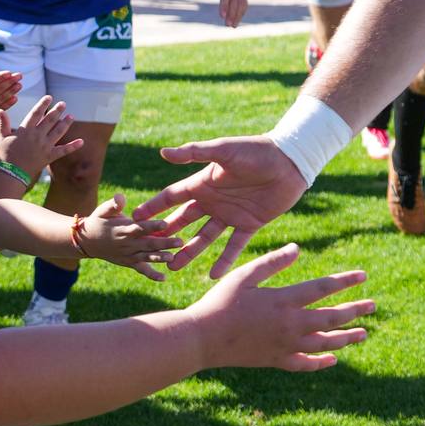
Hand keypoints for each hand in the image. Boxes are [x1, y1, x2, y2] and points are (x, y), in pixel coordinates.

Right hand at [0, 95, 77, 176]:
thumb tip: (0, 109)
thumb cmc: (5, 154)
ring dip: (66, 123)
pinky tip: (81, 141)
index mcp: (25, 130)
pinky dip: (73, 146)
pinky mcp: (50, 156)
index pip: (36, 113)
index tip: (49, 97)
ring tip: (71, 116)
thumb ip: (2, 123)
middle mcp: (37, 136)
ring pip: (58, 132)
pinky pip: (64, 150)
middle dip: (57, 111)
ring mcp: (45, 146)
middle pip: (50, 120)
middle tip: (63, 104)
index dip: (43, 104)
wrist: (12, 173)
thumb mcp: (1, 137)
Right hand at [72, 196, 177, 278]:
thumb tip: (120, 197)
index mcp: (123, 229)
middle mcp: (127, 244)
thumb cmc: (99, 221)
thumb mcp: (103, 211)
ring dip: (160, 258)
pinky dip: (152, 275)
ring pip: (146, 257)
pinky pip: (141, 270)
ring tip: (172, 258)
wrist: (87, 241)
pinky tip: (164, 278)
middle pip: (148, 243)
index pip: (140, 227)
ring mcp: (128, 255)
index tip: (165, 224)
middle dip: (164, 243)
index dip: (152, 226)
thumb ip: (113, 205)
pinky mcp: (129, 262)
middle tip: (180, 241)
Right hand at [137, 135, 305, 274]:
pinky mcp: (250, 224)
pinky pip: (234, 245)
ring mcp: (230, 214)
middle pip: (184, 221)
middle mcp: (213, 200)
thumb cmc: (256, 150)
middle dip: (167, 235)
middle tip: (148, 250)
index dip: (153, 208)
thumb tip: (163, 152)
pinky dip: (225, 260)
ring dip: (189, 252)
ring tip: (173, 267)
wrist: (290, 161)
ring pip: (204, 238)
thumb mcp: (224, 150)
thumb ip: (195, 153)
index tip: (133, 221)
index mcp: (203, 183)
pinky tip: (213, 275)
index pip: (171, 198)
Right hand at [185, 243, 373, 370]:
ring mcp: (285, 345)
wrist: (201, 339)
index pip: (323, 288)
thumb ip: (272, 262)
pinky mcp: (276, 360)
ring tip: (364, 334)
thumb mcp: (244, 275)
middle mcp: (290, 324)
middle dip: (355, 311)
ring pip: (324, 343)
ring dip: (346, 338)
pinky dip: (320, 362)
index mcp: (284, 300)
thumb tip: (298, 248)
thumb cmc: (219, 302)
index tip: (364, 276)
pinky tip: (332, 359)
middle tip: (373, 306)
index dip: (345, 281)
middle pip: (331, 317)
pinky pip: (304, 364)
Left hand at [188, 0, 247, 25]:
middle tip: (228, 25)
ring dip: (238, 14)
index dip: (224, 5)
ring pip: (241, 2)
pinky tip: (238, 19)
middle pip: (234, 0)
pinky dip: (242, 10)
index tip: (222, 16)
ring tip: (233, 26)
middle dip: (232, 13)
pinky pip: (244, 1)